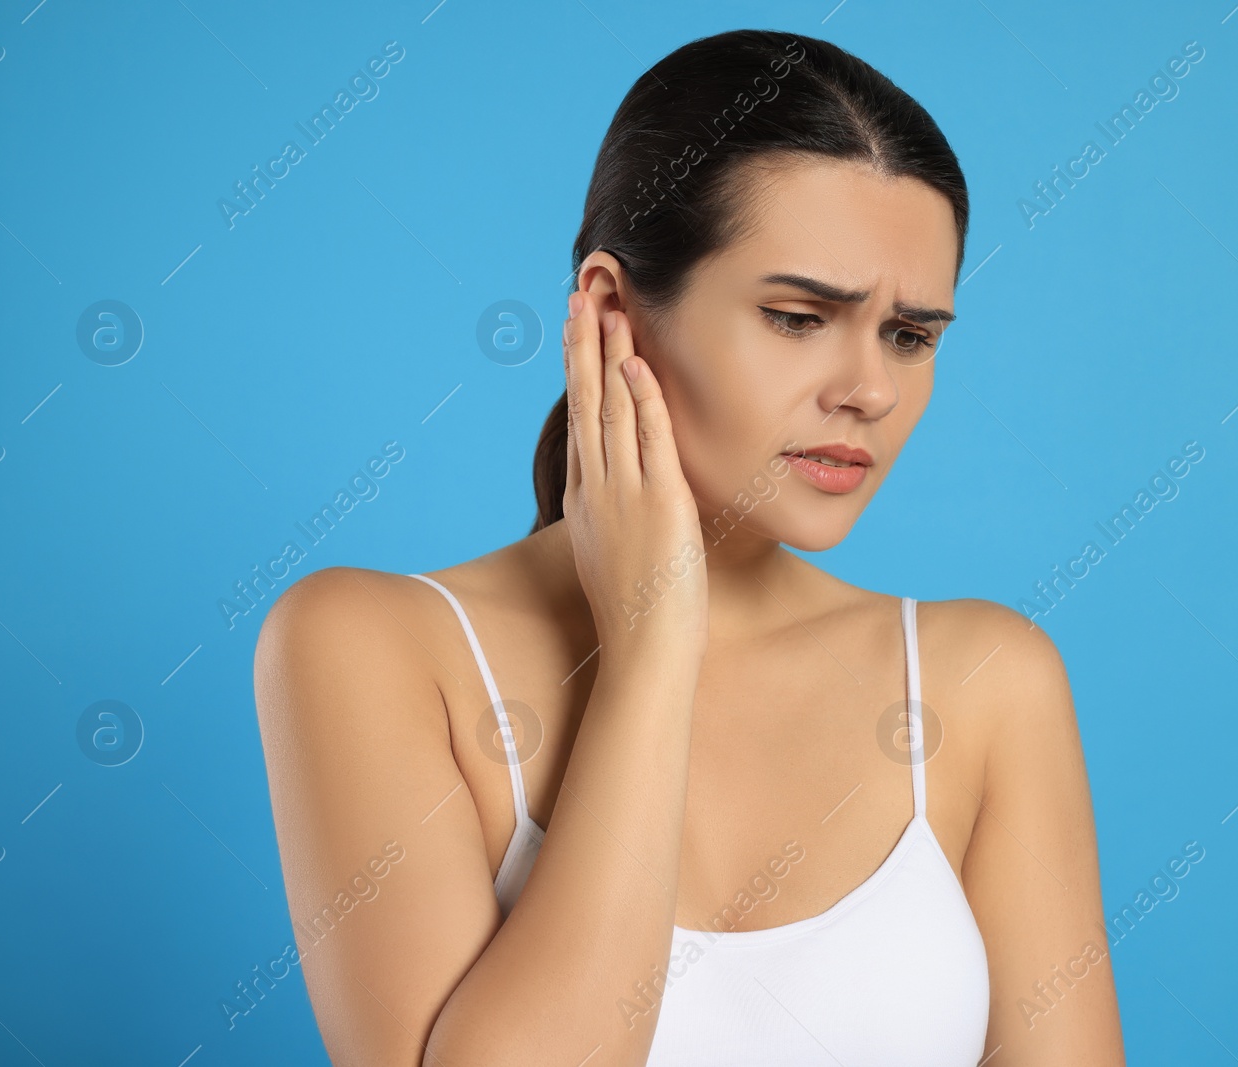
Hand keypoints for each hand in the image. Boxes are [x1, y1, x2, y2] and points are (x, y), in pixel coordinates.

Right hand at [561, 292, 708, 649]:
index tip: (578, 333)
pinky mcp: (659, 504)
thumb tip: (632, 504)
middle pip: (586, 405)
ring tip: (605, 309)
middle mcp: (597, 491)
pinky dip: (642, 398)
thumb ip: (621, 520)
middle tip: (579, 298)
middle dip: (583, 348)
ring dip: (609, 357)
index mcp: (586, 502)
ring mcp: (624, 495)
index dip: (580, 374)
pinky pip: (649, 440)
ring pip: (611, 411)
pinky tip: (637, 363)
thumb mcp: (620, 556)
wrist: (644, 654)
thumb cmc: (639, 615)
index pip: (581, 423)